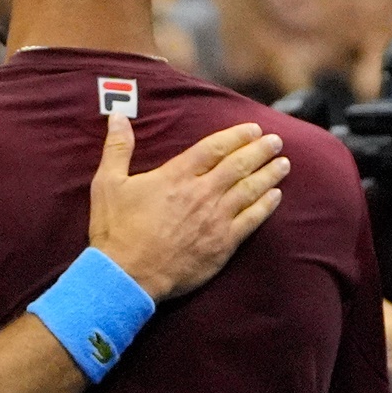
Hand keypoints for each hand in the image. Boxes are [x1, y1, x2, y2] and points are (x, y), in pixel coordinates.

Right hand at [88, 116, 288, 300]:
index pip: (214, 148)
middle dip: (260, 150)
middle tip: (275, 140)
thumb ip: (118, 148)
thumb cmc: (115, 231)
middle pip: (239, 165)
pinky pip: (251, 220)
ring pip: (250, 190)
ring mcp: (215, 219)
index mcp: (176, 175)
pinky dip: (266, 206)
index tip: (252, 129)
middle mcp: (202, 193)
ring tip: (283, 163)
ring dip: (269, 174)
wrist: (126, 276)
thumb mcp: (108, 184)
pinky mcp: (222, 244)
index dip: (236, 135)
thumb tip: (118, 117)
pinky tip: (276, 196)